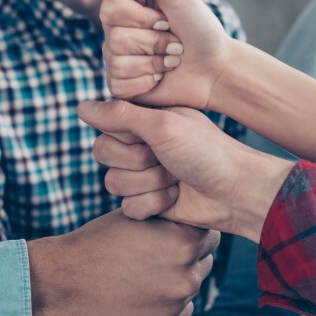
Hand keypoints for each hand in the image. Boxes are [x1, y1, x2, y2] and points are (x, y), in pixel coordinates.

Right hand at [27, 210, 218, 315]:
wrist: (66, 281)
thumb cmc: (99, 241)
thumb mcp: (139, 217)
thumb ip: (173, 218)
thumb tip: (199, 216)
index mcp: (185, 240)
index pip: (209, 233)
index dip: (188, 231)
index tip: (168, 232)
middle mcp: (188, 274)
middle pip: (204, 260)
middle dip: (186, 256)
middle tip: (153, 255)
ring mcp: (178, 302)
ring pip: (191, 285)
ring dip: (175, 280)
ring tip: (142, 274)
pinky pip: (179, 309)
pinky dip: (165, 303)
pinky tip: (139, 294)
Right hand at [79, 101, 293, 239]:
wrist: (235, 192)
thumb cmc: (207, 152)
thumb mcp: (163, 125)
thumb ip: (120, 115)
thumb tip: (80, 107)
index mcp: (143, 119)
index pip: (105, 125)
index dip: (126, 136)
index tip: (154, 136)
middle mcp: (140, 144)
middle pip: (103, 154)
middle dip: (138, 162)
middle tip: (168, 159)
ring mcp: (144, 174)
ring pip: (114, 183)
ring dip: (150, 184)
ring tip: (177, 179)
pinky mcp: (149, 201)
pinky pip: (128, 207)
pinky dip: (154, 204)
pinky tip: (176, 198)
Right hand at [101, 0, 233, 108]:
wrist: (216, 67)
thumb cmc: (199, 27)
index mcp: (127, 5)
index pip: (109, 7)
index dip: (141, 17)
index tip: (166, 20)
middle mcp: (117, 31)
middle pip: (114, 36)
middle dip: (153, 41)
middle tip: (174, 42)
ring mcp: (117, 59)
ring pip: (117, 61)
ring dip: (154, 61)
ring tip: (171, 59)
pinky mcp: (121, 86)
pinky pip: (118, 84)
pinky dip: (146, 81)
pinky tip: (160, 76)